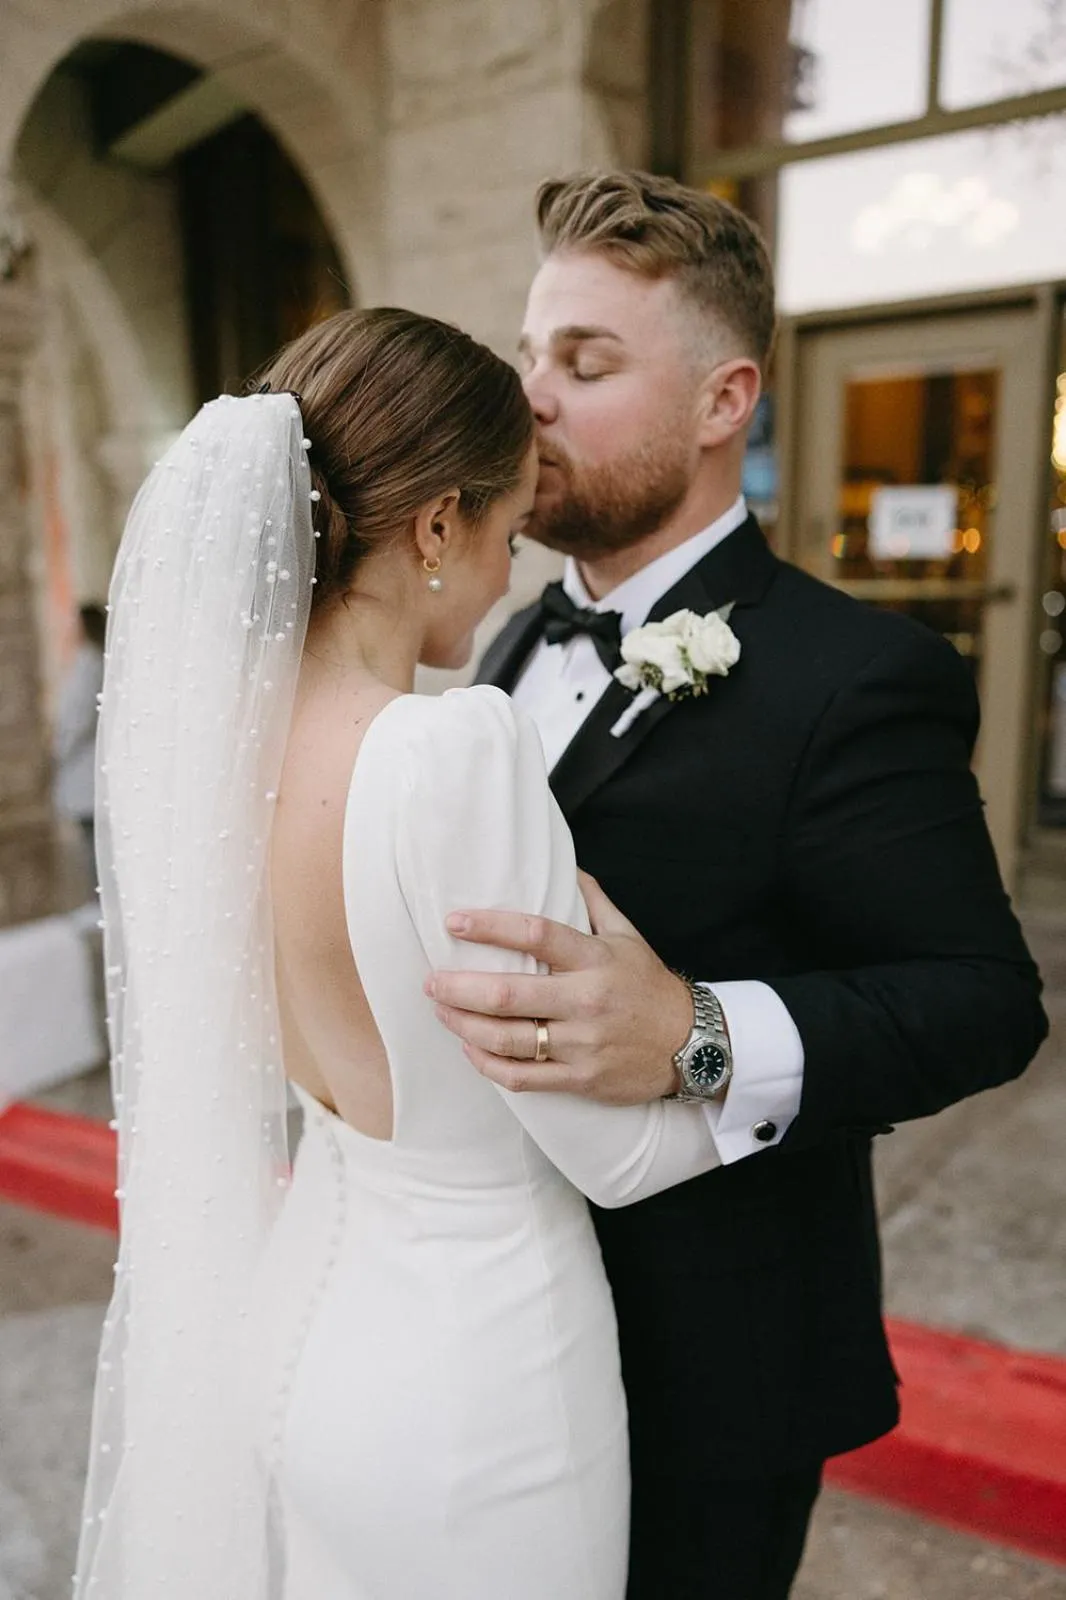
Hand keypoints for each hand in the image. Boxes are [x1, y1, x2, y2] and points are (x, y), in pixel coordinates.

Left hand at [425, 872, 692, 1102]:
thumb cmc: (649, 987)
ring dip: (464, 1025)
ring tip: (441, 1010)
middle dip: (459, 986)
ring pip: (507, 1039)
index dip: (490, 926)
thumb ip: (594, 902)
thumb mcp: (629, 937)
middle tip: (431, 980)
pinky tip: (470, 1050)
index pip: (535, 934)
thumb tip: (568, 866)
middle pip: (507, 994)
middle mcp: (586, 1001)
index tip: (454, 921)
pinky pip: (522, 1077)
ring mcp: (582, 1044)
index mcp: (596, 959)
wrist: (692, 1045)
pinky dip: (487, 1065)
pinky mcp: (581, 1078)